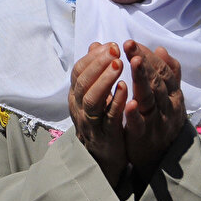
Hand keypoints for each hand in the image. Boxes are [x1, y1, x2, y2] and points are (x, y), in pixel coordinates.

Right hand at [68, 42, 127, 184]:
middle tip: (116, 51)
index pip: (78, 71)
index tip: (111, 45)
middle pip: (83, 82)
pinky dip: (115, 102)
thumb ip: (94, 70)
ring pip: (92, 99)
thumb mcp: (94, 93)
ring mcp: (90, 121)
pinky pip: (108, 117)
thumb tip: (95, 44)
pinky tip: (124, 88)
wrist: (102, 156)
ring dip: (105, 80)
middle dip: (99, 64)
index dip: (93, 57)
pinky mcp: (105, 135)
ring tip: (120, 65)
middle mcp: (79, 107)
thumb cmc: (99, 119)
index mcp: (76, 95)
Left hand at [121, 40, 185, 177]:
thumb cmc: (163, 120)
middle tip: (129, 44)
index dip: (148, 56)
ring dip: (141, 80)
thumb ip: (168, 74)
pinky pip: (140, 124)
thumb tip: (162, 49)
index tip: (132, 42)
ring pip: (150, 98)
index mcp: (172, 94)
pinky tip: (129, 103)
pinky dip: (135, 114)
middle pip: (156, 80)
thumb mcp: (169, 97)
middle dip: (143, 61)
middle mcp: (167, 105)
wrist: (164, 157)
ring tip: (133, 62)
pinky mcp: (144, 137)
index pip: (162, 70)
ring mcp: (157, 121)